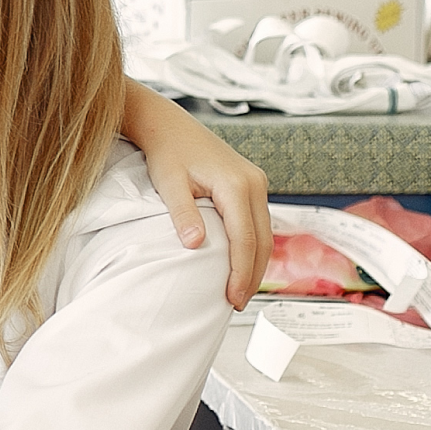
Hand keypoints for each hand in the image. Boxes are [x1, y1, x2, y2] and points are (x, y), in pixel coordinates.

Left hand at [142, 130, 270, 309]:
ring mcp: (257, 183)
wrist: (169, 126)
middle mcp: (254, 183)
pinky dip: (253, 247)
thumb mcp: (169, 183)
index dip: (241, 273)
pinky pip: (258, 222)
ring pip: (265, 233)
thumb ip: (182, 213)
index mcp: (237, 185)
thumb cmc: (166, 152)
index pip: (245, 240)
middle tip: (236, 303)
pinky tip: (241, 264)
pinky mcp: (251, 185)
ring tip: (239, 291)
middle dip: (252, 275)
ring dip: (255, 263)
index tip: (232, 298)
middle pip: (262, 240)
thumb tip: (194, 245)